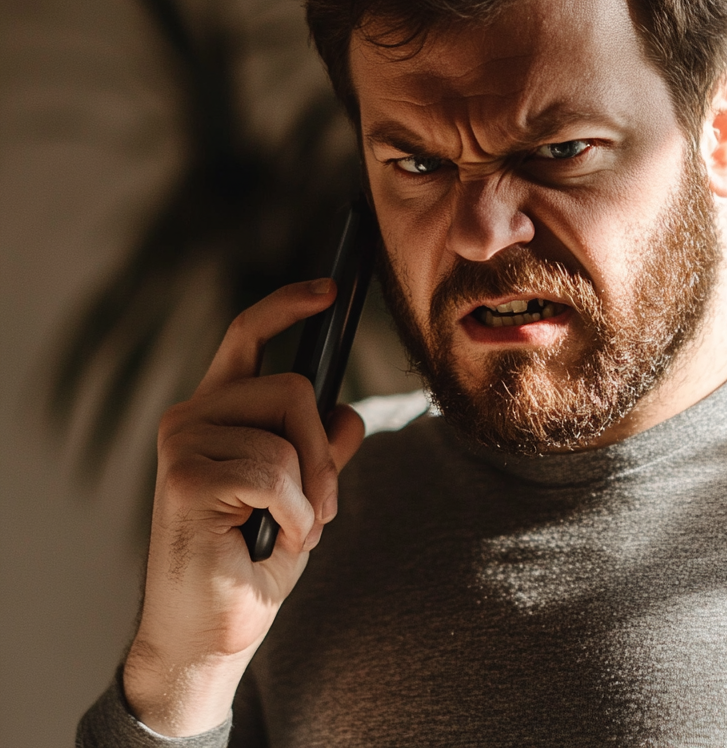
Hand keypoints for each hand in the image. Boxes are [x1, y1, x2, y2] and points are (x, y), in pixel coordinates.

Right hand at [122, 279, 364, 735]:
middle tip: (322, 504)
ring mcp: (183, 442)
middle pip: (292, 386)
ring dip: (309, 493)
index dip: (288, 303)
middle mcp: (193, 415)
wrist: (211, 632)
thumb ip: (321, 447)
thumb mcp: (302, 492)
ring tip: (287, 528)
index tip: (330, 289)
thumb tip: (348, 412)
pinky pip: (277, 474)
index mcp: (218, 410)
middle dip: (324, 449)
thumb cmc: (252, 559)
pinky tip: (264, 542)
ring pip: (289, 433)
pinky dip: (292, 514)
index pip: (248, 335)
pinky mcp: (185, 477)